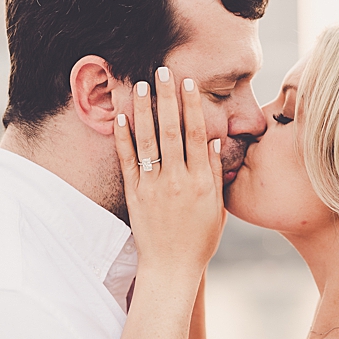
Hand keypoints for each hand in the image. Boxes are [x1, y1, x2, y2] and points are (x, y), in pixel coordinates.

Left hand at [114, 67, 224, 285]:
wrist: (171, 268)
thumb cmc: (199, 238)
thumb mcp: (217, 206)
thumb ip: (215, 172)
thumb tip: (216, 140)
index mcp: (201, 182)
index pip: (198, 135)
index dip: (193, 107)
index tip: (189, 83)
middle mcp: (178, 181)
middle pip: (173, 131)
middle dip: (168, 98)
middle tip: (163, 70)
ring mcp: (154, 187)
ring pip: (148, 141)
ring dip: (144, 110)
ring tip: (140, 84)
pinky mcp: (135, 195)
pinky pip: (128, 161)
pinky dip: (124, 138)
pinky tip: (121, 116)